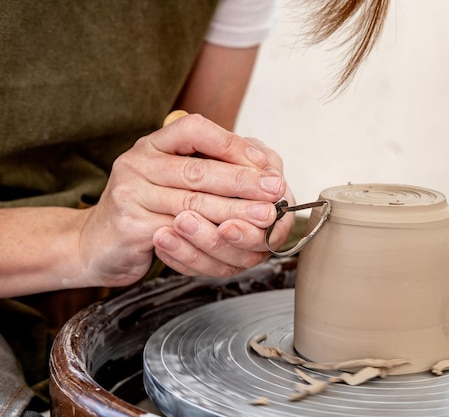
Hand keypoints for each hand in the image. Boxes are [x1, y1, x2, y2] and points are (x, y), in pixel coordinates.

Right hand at [78, 113, 294, 287]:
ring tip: (265, 215)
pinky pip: (178, 232)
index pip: (193, 129)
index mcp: (151, 145)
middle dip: (243, 181)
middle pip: (198, 170)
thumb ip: (204, 166)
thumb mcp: (170, 177)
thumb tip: (261, 163)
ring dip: (235, 211)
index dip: (231, 143)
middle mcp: (137, 163)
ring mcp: (130, 194)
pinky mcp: (130, 226)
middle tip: (276, 189)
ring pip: (193, 204)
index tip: (264, 160)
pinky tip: (233, 237)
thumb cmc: (145, 208)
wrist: (98, 243)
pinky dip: (209, 236)